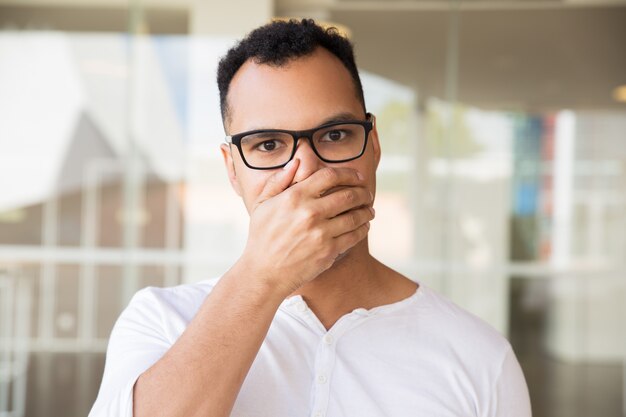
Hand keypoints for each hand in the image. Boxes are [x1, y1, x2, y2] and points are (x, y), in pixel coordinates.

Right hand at [239, 159, 374, 294]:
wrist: (264, 272)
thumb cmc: (261, 237)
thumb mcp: (261, 204)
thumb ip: (278, 181)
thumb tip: (296, 162)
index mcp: (294, 197)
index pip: (330, 176)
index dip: (349, 174)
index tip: (357, 177)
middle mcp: (309, 212)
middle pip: (348, 195)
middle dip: (363, 193)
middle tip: (367, 194)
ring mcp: (320, 233)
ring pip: (355, 216)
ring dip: (367, 211)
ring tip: (369, 210)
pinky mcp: (328, 251)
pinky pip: (354, 236)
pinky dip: (363, 229)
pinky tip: (363, 226)